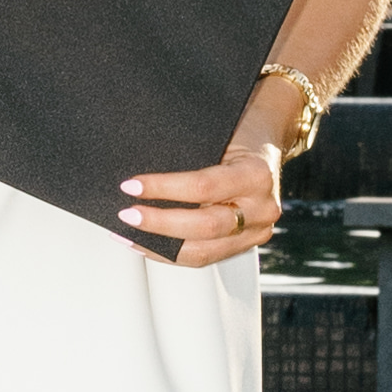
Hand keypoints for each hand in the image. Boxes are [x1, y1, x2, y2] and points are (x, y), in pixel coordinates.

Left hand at [118, 136, 285, 263]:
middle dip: (159, 223)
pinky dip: (170, 254)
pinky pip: (204, 256)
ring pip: (203, 251)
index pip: (204, 186)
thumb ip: (190, 159)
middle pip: (205, 226)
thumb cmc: (238, 134)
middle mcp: (263, 208)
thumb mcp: (219, 136)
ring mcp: (257, 231)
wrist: (265, 143)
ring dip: (159, 245)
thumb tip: (138, 180)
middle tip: (127, 214)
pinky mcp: (245, 245)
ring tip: (128, 234)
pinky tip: (146, 245)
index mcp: (257, 174)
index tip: (132, 186)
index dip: (164, 188)